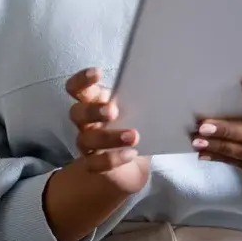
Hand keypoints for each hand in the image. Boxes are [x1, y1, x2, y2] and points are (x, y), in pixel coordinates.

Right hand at [66, 68, 150, 194]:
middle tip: (113, 111)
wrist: (133, 166)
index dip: (82, 80)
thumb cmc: (135, 129)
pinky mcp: (93, 165)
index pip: (78, 88)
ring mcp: (87, 144)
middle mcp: (86, 122)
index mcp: (96, 102)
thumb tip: (165, 86)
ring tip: (133, 136)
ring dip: (108, 136)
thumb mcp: (141, 112)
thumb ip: (145, 100)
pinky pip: (94, 163)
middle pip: (76, 112)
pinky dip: (112, 159)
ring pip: (86, 139)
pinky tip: (131, 154)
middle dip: (93, 110)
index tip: (98, 73)